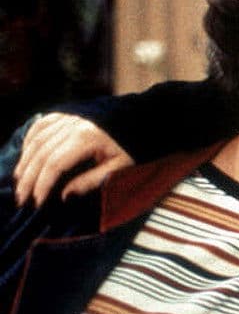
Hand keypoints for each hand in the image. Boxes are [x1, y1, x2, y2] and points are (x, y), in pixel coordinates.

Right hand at [14, 113, 134, 206]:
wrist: (144, 117)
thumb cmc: (134, 144)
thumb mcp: (120, 166)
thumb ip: (91, 181)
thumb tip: (64, 195)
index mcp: (87, 137)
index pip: (54, 163)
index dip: (42, 184)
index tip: (36, 201)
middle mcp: (73, 124)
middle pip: (41, 153)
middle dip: (28, 178)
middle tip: (22, 198)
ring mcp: (68, 116)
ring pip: (37, 139)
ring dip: (25, 161)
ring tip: (19, 181)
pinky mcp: (67, 113)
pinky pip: (41, 125)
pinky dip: (30, 139)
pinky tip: (26, 154)